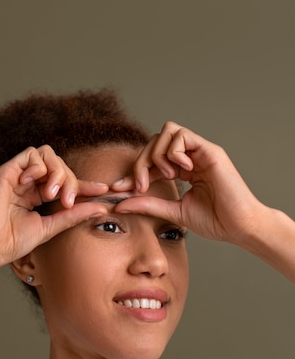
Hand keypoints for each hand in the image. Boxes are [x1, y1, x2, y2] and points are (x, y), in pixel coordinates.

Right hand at [0, 145, 108, 267]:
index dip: (85, 184)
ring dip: (56, 172)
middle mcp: (29, 183)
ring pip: (47, 154)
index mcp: (37, 195)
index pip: (66, 182)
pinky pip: (30, 155)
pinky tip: (34, 187)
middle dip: (70, 180)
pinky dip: (38, 167)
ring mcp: (18, 176)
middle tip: (67, 201)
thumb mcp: (50, 227)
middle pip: (59, 165)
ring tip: (52, 194)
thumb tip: (101, 208)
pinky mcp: (7, 171)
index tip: (103, 190)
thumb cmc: (13, 241)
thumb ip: (73, 216)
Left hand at [112, 121, 264, 244]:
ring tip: (168, 177)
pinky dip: (175, 152)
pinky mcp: (211, 151)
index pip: (151, 159)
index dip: (133, 172)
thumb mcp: (173, 212)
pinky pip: (183, 136)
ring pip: (167, 131)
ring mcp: (200, 152)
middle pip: (155, 140)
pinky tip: (181, 172)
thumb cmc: (214, 221)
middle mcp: (190, 157)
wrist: (239, 227)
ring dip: (158, 155)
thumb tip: (119, 203)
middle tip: (142, 186)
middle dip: (141, 162)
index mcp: (182, 170)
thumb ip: (148, 205)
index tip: (119, 189)